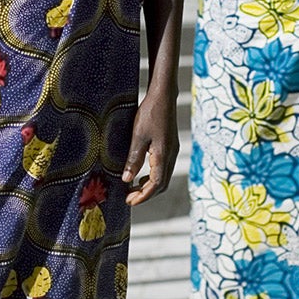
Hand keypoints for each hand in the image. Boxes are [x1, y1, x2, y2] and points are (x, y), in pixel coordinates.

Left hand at [123, 90, 178, 206]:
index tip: (129, 202)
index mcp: (163, 155)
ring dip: (149, 186)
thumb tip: (126, 179)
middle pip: (161, 184)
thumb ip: (133, 159)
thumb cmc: (150, 113)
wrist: (163, 96)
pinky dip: (152, 176)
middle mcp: (171, 156)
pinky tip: (141, 175)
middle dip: (146, 194)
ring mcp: (172, 151)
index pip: (155, 185)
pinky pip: (163, 168)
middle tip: (129, 198)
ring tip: (133, 189)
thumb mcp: (138, 136)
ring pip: (163, 177)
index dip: (143, 196)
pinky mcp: (170, 147)